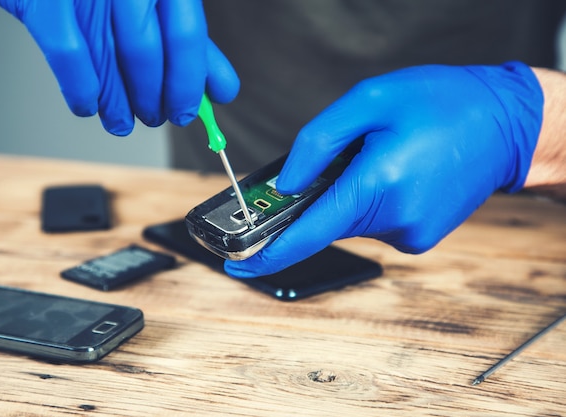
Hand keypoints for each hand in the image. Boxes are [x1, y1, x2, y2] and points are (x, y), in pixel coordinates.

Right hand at [0, 0, 239, 134]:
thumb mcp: (158, 11)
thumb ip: (192, 48)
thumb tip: (222, 91)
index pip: (186, 36)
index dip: (188, 84)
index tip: (187, 113)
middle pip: (147, 52)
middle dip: (153, 99)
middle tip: (155, 117)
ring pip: (110, 58)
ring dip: (119, 105)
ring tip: (122, 122)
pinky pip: (69, 54)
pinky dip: (81, 91)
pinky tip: (87, 105)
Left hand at [225, 62, 542, 276]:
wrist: (505, 124)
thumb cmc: (440, 103)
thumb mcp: (370, 100)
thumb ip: (317, 142)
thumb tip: (284, 184)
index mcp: (378, 184)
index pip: (307, 233)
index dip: (267, 253)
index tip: (236, 266)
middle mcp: (395, 220)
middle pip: (326, 220)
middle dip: (319, 194)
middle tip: (345, 156)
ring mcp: (410, 234)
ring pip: (349, 221)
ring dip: (349, 193)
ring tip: (382, 156)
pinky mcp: (419, 238)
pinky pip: (373, 223)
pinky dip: (369, 201)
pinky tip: (394, 172)